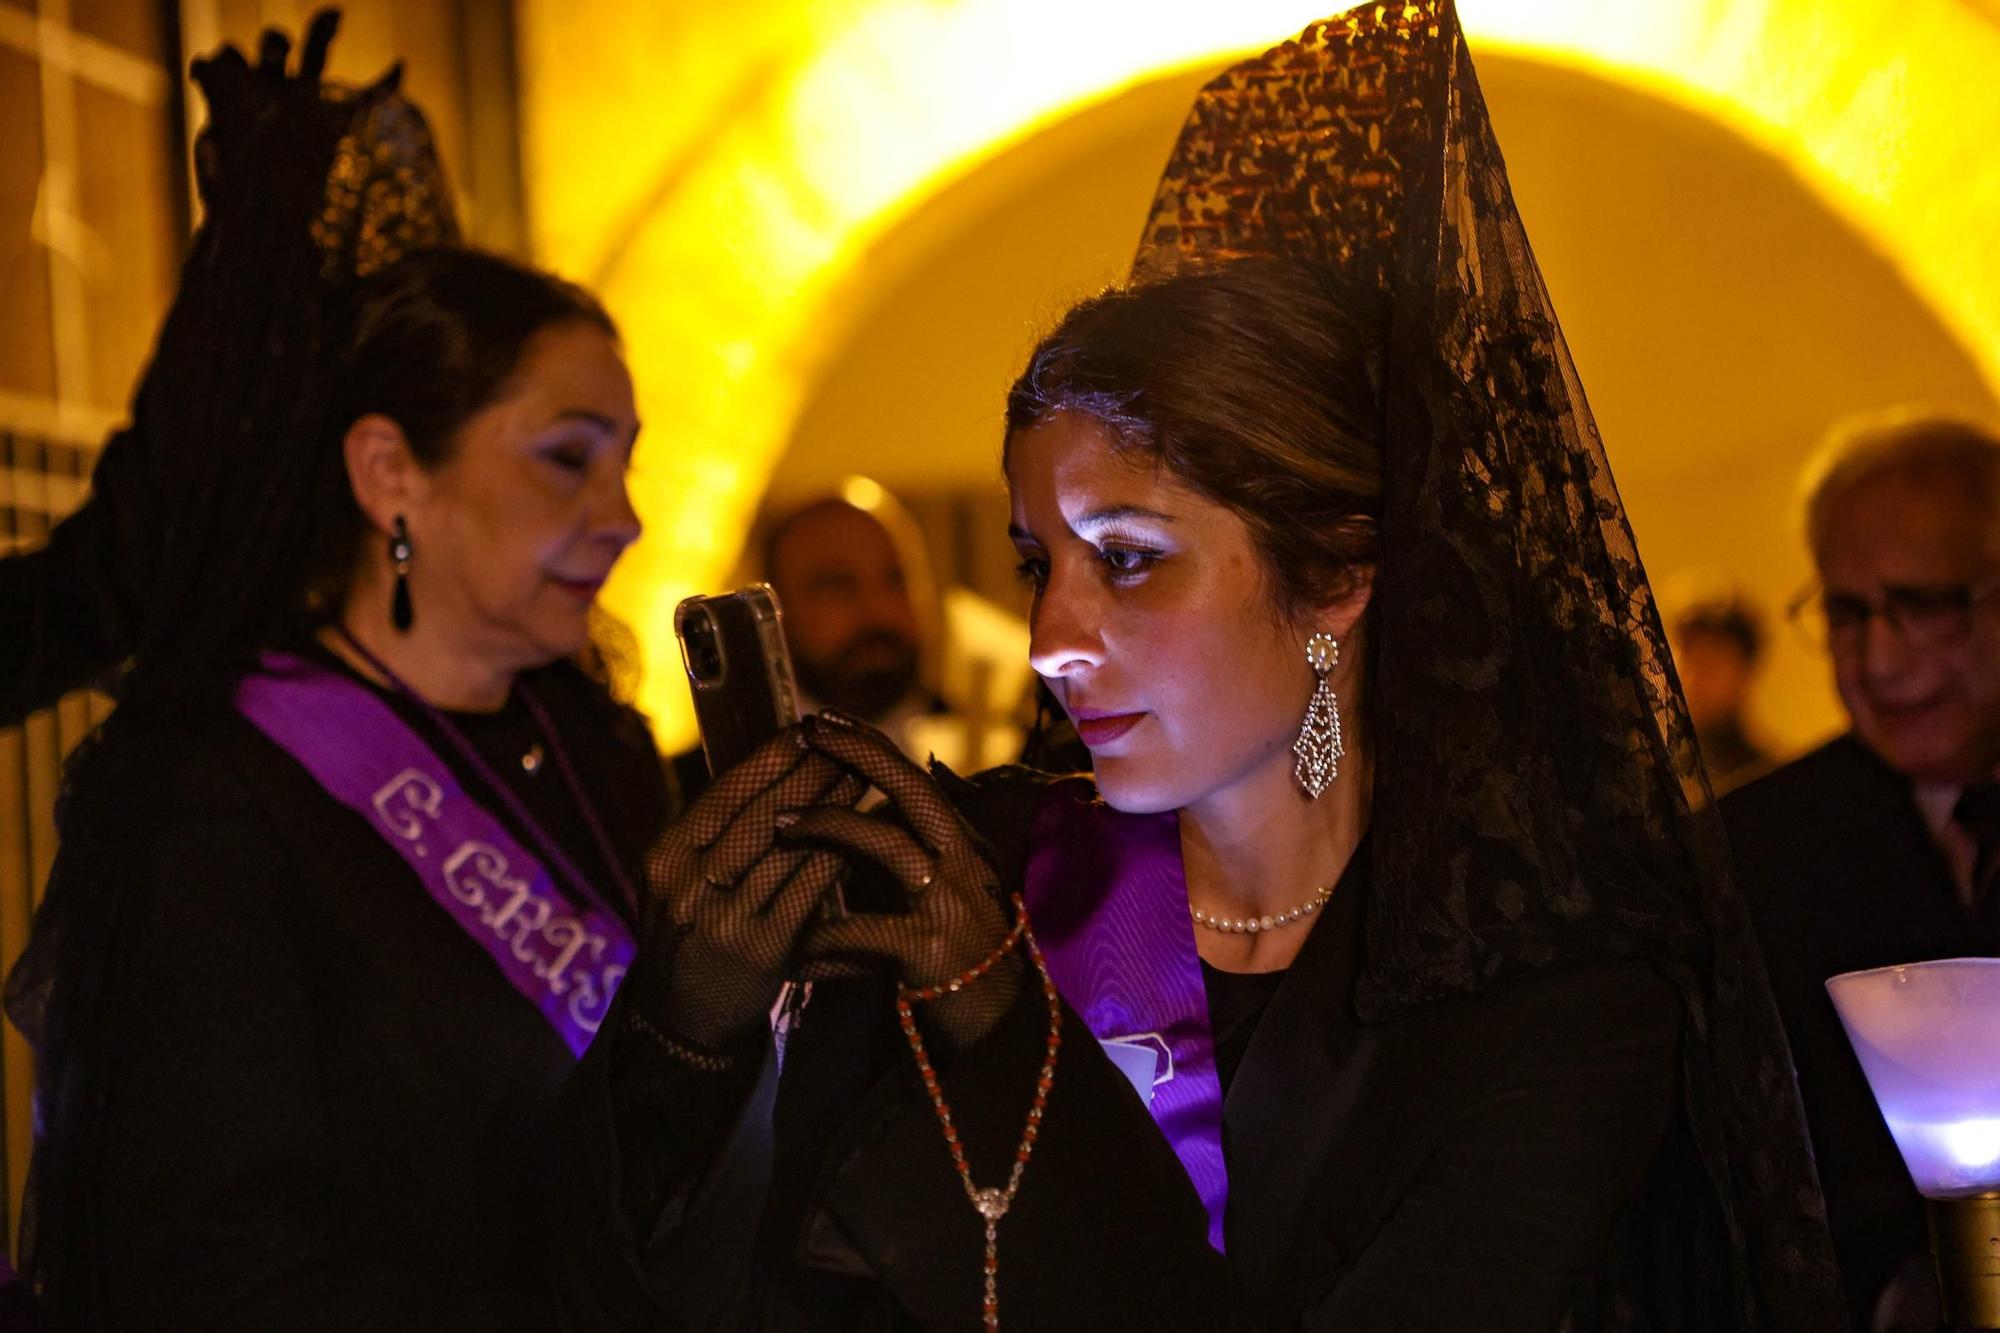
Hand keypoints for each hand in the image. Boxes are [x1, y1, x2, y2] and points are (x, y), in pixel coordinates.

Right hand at [632, 727, 865, 1050]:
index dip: (770, 759)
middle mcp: (688, 884)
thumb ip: (716, 832)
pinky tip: (862, 833)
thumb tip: (772, 766)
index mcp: (667, 856)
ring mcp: (723, 918)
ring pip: (787, 847)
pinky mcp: (761, 949)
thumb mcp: (682, 880)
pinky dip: (835, 856)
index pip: (725, 793)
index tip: (808, 731)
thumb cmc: (693, 935)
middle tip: (850, 742)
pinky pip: (807, 890)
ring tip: (865, 776)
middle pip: (759, 813)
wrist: (681, 1022)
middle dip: (810, 772)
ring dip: (832, 806)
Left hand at [783, 714, 1018, 1055]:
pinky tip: (792, 954)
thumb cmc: (962, 967)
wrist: (1003, 1036)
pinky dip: (821, 941)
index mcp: (963, 846)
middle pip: (911, 788)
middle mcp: (965, 863)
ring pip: (886, 843)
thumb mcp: (940, 899)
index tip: (825, 720)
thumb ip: (905, 861)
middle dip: (857, 753)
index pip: (917, 779)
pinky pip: (862, 932)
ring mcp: (953, 902)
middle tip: (807, 732)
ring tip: (778, 827)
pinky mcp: (934, 949)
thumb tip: (850, 821)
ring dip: (826, 828)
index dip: (869, 745)